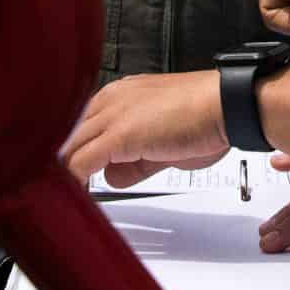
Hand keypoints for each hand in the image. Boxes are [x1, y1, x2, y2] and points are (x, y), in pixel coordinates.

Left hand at [63, 71, 225, 188]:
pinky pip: (80, 162)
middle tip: (61, 190)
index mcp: (120, 94)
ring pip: (68, 147)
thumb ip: (133, 161)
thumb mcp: (162, 145)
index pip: (79, 124)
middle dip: (61, 163)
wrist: (228, 105)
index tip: (70, 173)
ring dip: (65, 174)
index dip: (72, 151)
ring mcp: (112, 115)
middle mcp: (111, 99)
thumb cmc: (206, 118)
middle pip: (67, 134)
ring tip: (68, 196)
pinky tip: (76, 194)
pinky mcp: (118, 134)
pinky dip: (74, 181)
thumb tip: (114, 174)